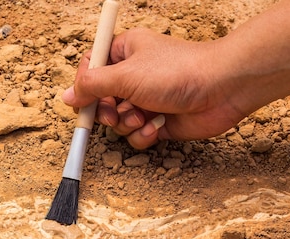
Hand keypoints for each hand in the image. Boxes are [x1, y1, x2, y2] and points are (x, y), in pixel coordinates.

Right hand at [61, 28, 248, 148]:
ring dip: (126, 124)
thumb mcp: (126, 75)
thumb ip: (93, 86)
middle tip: (113, 115)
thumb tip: (67, 96)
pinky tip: (156, 127)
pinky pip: (137, 135)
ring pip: (119, 121)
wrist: (222, 88)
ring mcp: (147, 100)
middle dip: (106, 112)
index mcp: (125, 53)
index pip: (91, 69)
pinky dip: (143, 135)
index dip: (85, 87)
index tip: (83, 100)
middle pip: (102, 100)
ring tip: (141, 118)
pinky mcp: (159, 121)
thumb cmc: (178, 71)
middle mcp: (134, 76)